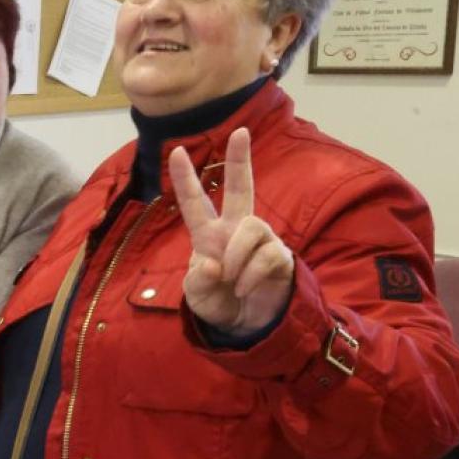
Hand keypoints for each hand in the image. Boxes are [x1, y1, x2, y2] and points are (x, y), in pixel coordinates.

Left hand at [169, 128, 294, 334]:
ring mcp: (260, 241)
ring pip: (251, 228)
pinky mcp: (280, 255)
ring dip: (238, 258)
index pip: (195, 204)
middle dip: (240, 160)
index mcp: (209, 236)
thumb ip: (197, 280)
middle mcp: (235, 231)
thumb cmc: (219, 303)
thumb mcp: (197, 296)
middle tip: (241, 132)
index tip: (178, 151)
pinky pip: (265, 256)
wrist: (248, 326)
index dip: (186, 179)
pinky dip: (251, 276)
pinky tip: (246, 289)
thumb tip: (210, 261)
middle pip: (241, 188)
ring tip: (233, 281)